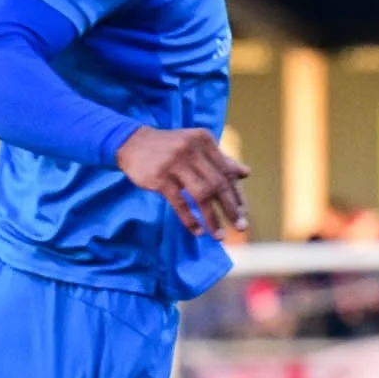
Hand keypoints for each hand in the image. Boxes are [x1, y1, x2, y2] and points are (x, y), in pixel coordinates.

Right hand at [116, 126, 249, 237]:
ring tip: (219, 236)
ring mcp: (175, 163)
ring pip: (201, 195)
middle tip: (240, 227)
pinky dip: (189, 219)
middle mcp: (192, 150)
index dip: (237, 195)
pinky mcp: (159, 177)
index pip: (227, 172)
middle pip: (218, 184)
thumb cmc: (168, 147)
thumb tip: (246, 173)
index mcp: (205, 141)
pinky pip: (179, 202)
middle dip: (231, 208)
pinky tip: (197, 231)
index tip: (244, 214)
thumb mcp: (195, 148)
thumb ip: (219, 159)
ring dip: (212, 218)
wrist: (132, 142)